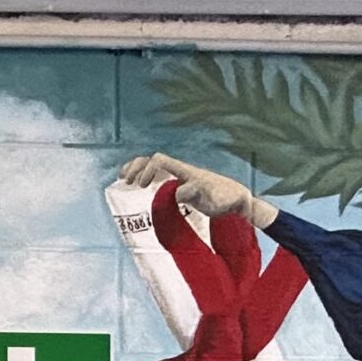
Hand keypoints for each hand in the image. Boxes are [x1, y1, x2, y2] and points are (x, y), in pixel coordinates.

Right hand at [115, 153, 276, 227]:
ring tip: (124, 180)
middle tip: (125, 181)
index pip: (160, 161)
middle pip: (153, 160)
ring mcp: (180, 178)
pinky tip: (137, 188)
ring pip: (154, 167)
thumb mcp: (212, 199)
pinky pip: (160, 178)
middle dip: (136, 167)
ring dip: (138, 170)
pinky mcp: (181, 187)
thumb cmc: (225, 200)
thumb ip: (196, 194)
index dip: (147, 170)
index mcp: (185, 171)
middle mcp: (181, 171)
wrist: (237, 200)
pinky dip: (146, 178)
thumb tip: (177, 193)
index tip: (142, 187)